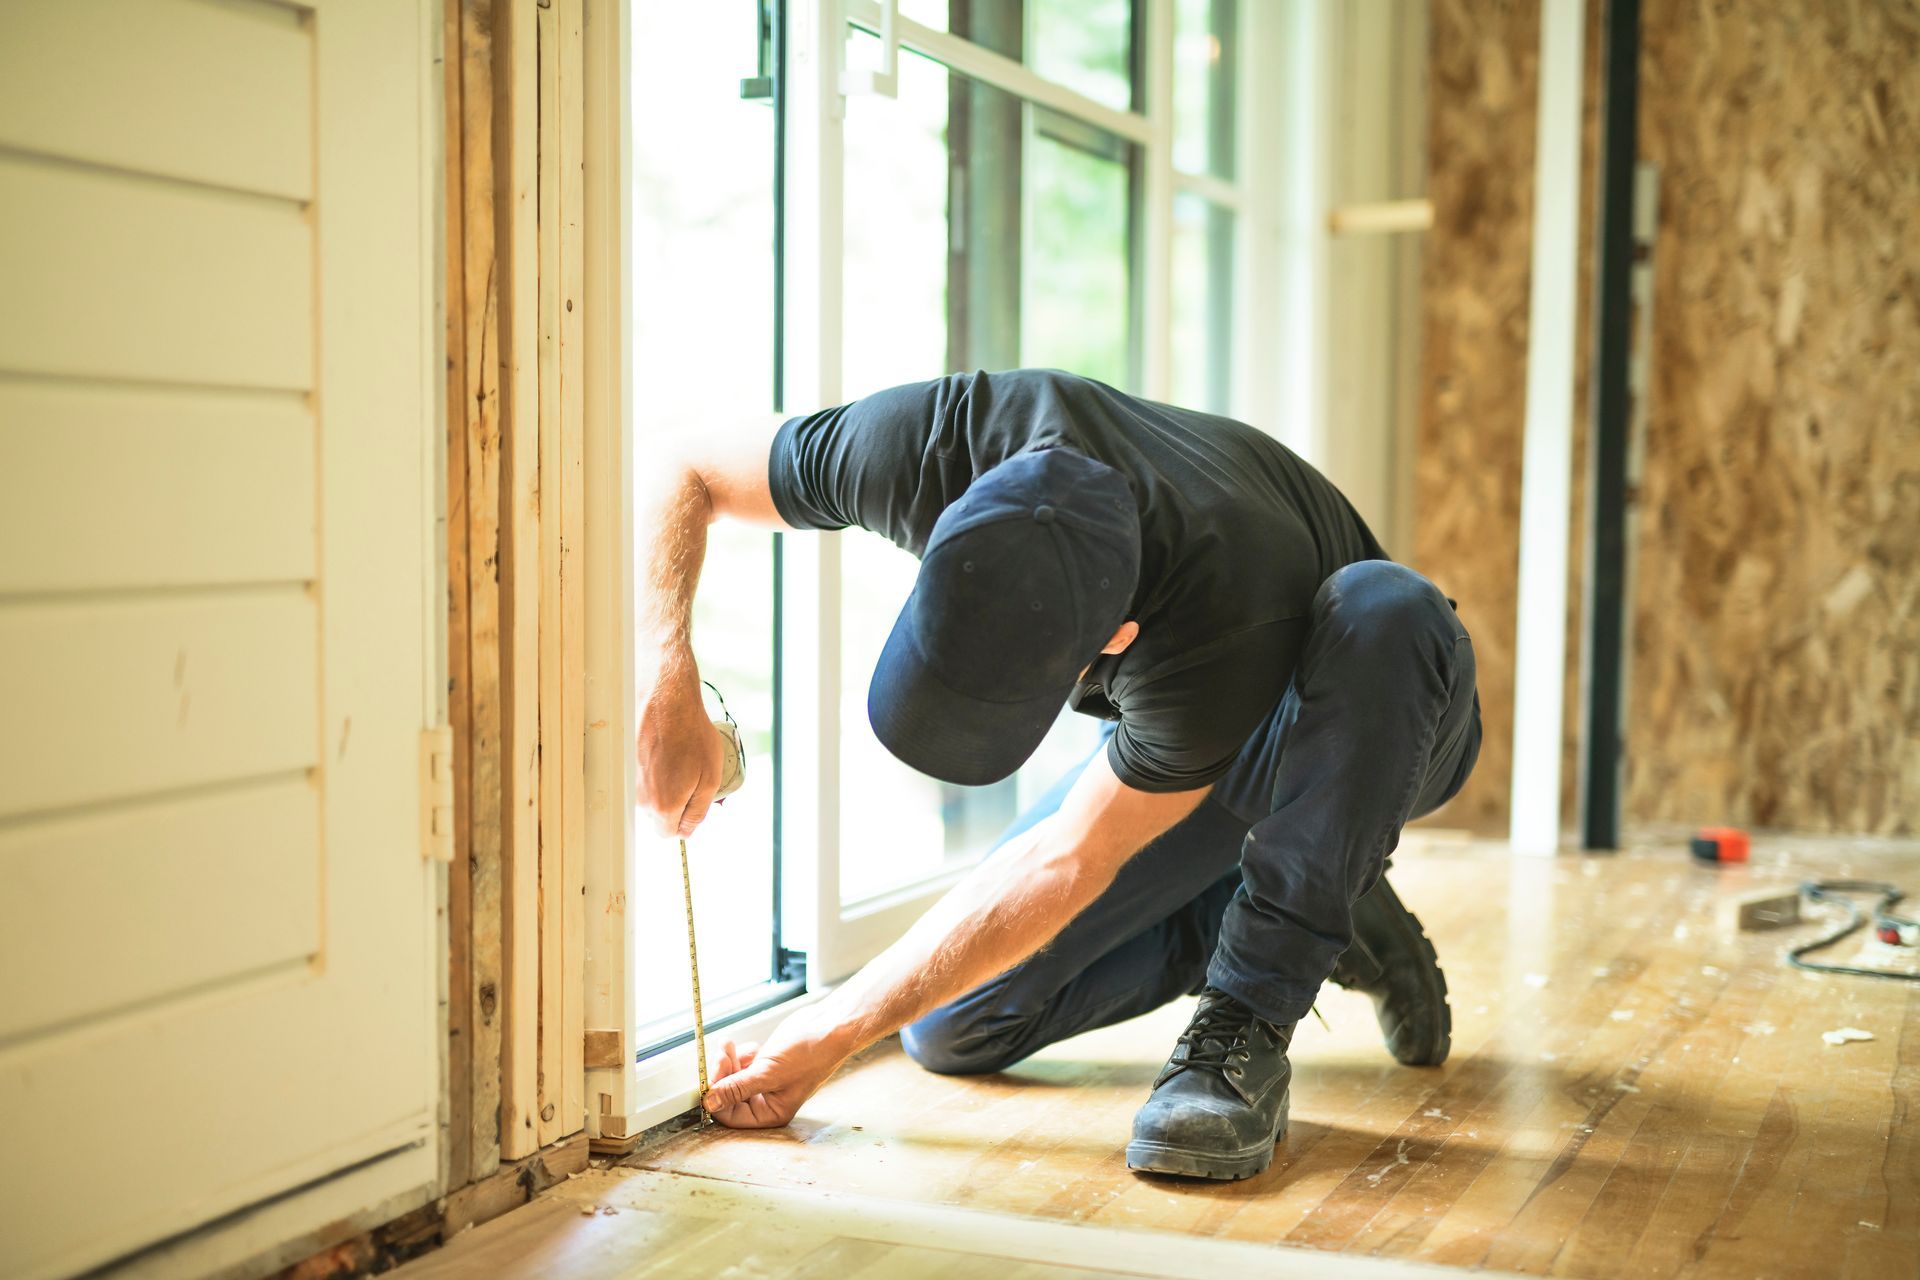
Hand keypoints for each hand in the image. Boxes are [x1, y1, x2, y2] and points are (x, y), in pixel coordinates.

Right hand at [635, 660, 724, 837]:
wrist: (667, 703)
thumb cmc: (692, 737)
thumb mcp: (710, 779)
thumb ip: (698, 811)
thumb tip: (688, 830)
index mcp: (664, 806)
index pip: (671, 833)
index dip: (687, 820)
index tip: (696, 800)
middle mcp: (643, 799)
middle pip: (661, 816)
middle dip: (678, 803)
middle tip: (693, 775)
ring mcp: (633, 782)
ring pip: (654, 798)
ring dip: (668, 785)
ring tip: (682, 759)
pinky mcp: (629, 767)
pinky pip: (646, 780)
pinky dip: (658, 771)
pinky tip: (669, 752)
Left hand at [702, 1007, 851, 1128]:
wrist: (829, 1026)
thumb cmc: (810, 1053)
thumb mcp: (768, 1073)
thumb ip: (736, 1089)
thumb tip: (710, 1103)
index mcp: (771, 1112)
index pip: (730, 1115)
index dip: (717, 1096)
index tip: (711, 1074)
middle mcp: (768, 1101)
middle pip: (729, 1096)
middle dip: (723, 1073)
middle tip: (723, 1052)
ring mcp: (767, 1082)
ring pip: (733, 1078)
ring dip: (731, 1061)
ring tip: (733, 1046)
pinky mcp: (767, 1065)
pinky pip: (743, 1065)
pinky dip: (742, 1055)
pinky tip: (754, 1047)